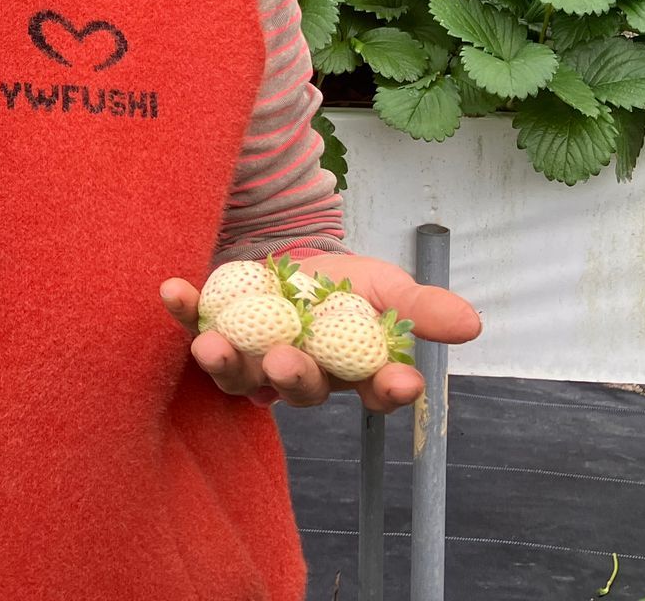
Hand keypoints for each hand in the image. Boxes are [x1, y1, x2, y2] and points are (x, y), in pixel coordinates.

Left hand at [159, 252, 481, 414]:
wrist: (292, 253)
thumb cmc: (345, 282)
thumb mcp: (387, 287)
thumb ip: (421, 309)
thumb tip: (473, 324)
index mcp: (349, 370)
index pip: (374, 390)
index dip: (387, 390)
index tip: (402, 383)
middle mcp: (299, 375)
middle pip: (300, 389)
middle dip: (294, 378)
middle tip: (287, 362)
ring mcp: (252, 359)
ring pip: (240, 375)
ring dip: (225, 361)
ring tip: (212, 343)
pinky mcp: (213, 330)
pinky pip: (193, 326)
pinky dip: (181, 310)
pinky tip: (172, 289)